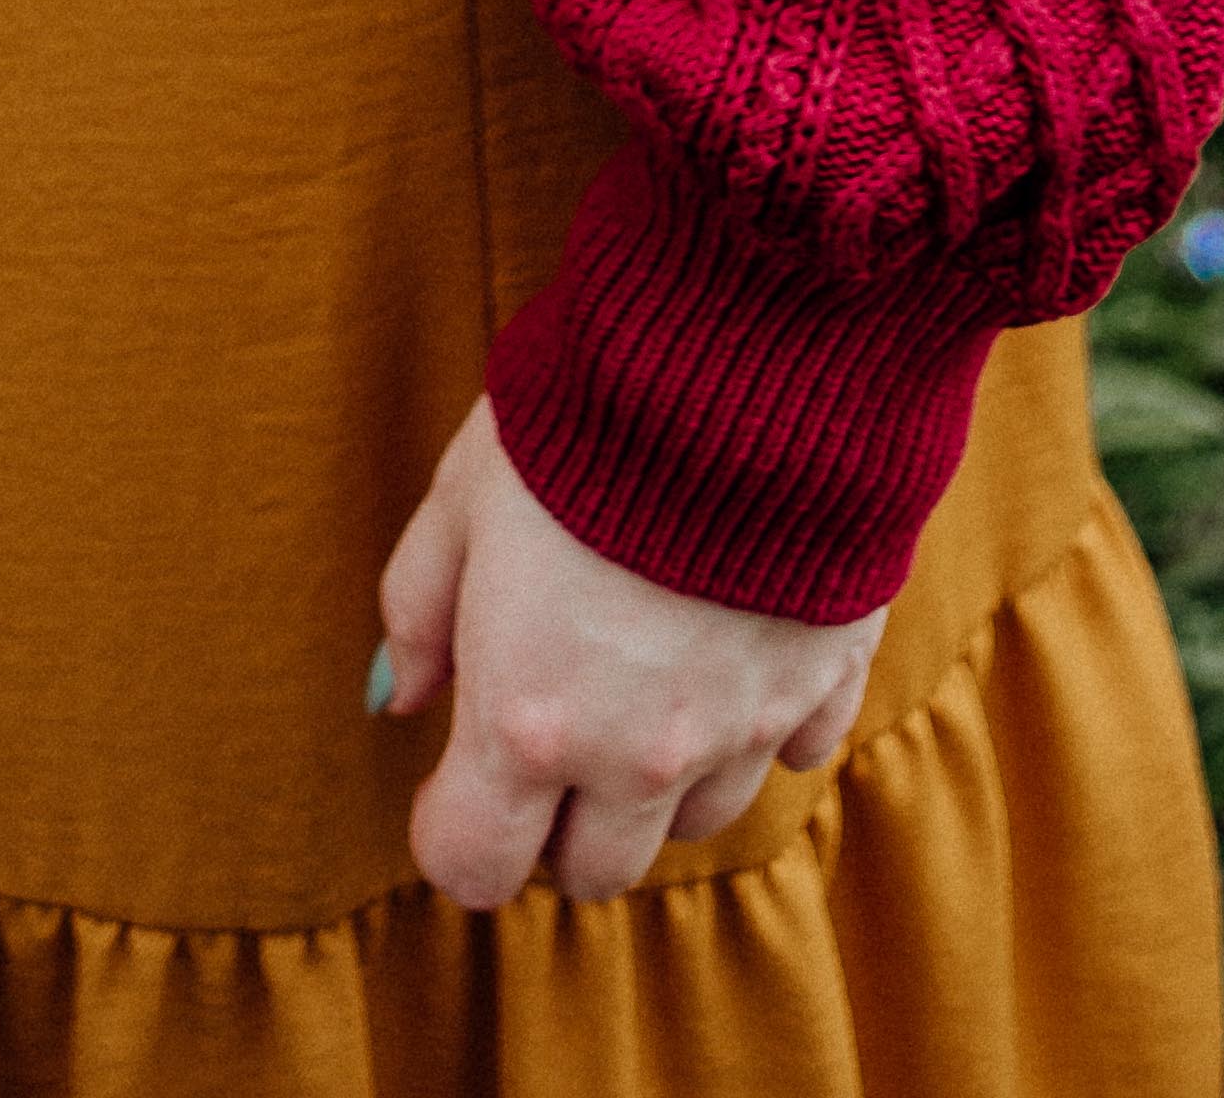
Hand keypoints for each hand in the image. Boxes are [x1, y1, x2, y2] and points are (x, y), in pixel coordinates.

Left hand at [371, 394, 879, 905]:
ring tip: (642, 676)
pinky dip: (759, 724)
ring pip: (693, 824)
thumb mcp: (460, 494)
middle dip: (559, 821)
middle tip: (550, 727)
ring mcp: (740, 727)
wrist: (743, 352)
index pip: (472, 867)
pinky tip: (732, 646)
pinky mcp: (825, 682)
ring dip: (660, 780)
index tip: (456, 774)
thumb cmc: (580, 415)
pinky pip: (792, 755)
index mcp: (527, 722)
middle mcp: (637, 755)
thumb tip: (398, 697)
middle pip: (593, 871)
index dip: (453, 827)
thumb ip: (417, 609)